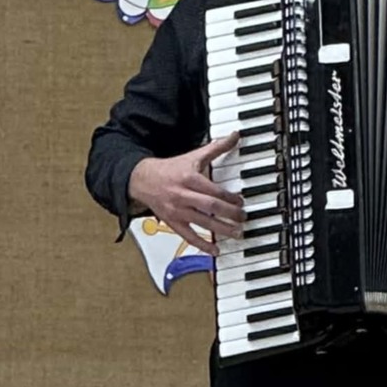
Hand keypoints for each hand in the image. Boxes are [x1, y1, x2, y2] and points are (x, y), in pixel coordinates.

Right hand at [128, 132, 244, 250]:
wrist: (143, 180)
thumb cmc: (170, 170)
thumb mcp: (193, 156)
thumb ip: (216, 148)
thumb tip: (235, 136)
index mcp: (189, 179)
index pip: (213, 190)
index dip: (229, 197)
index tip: (240, 201)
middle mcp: (183, 196)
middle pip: (209, 207)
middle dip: (228, 214)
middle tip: (243, 218)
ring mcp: (177, 211)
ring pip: (201, 222)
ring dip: (220, 229)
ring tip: (237, 234)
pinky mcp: (172, 222)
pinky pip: (188, 236)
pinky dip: (202, 245)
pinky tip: (215, 250)